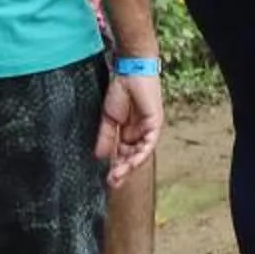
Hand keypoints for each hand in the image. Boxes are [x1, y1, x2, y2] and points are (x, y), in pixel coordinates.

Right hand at [97, 72, 163, 187]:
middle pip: (132, 157)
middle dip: (122, 171)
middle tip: (112, 182)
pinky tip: (130, 163)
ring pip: (140, 154)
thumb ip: (105, 137)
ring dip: (129, 166)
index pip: (123, 155)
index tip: (108, 180)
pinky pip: (149, 143)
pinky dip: (140, 154)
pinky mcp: (155, 123)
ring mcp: (148, 129)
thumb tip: (99, 156)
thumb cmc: (119, 91)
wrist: (129, 71)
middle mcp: (139, 134)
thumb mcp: (108, 119)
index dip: (116, 167)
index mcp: (128, 133)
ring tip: (117, 176)